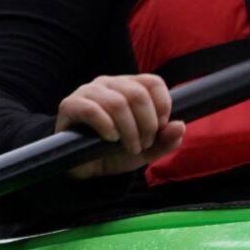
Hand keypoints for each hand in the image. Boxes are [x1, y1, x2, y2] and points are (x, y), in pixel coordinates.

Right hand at [58, 74, 184, 177]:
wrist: (82, 167)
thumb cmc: (112, 152)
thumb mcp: (144, 150)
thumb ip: (164, 140)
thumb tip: (180, 126)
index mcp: (128, 87)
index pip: (153, 82)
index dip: (163, 105)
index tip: (160, 128)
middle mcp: (109, 84)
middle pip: (137, 94)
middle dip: (147, 124)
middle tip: (144, 144)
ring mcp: (88, 92)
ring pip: (117, 103)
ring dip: (130, 130)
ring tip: (130, 148)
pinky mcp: (70, 105)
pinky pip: (91, 110)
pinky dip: (106, 126)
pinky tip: (111, 139)